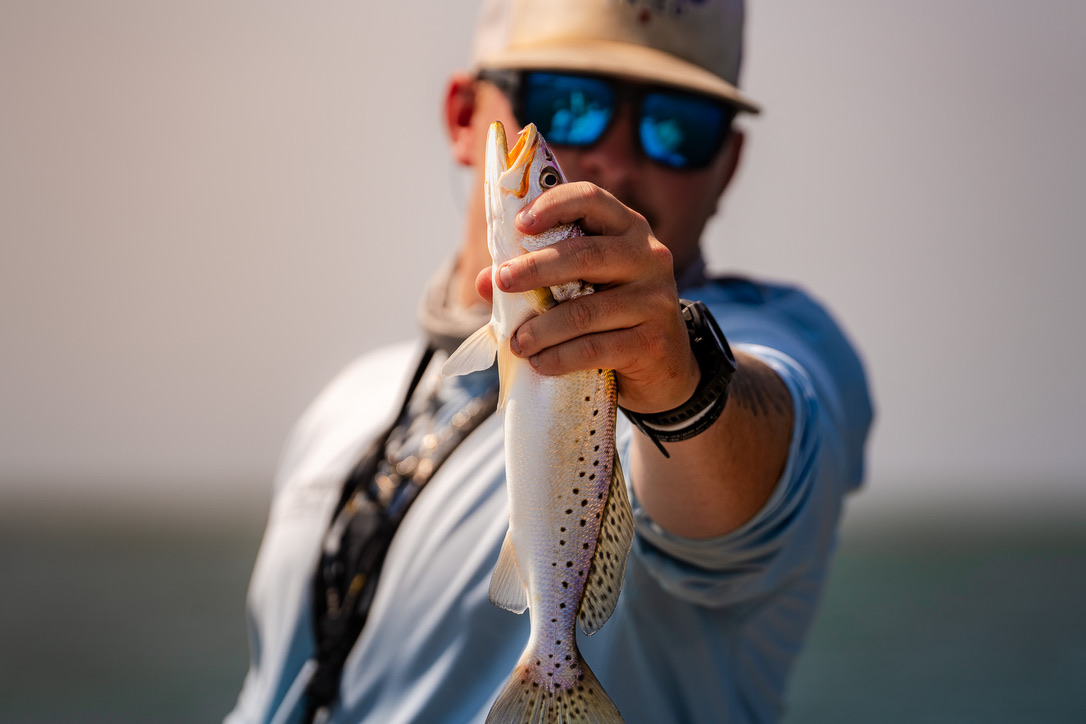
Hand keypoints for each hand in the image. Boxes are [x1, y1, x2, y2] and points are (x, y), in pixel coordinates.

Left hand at [476, 181, 699, 414]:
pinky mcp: (654, 340)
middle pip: (586, 254)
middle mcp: (649, 256)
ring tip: (517, 342)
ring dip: (542, 328)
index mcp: (628, 229)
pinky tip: (540, 363)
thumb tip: (482, 281)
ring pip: (585, 310)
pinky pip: (595, 348)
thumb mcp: (581, 288)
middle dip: (536, 269)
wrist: (664, 366)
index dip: (554, 205)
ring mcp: (656, 299)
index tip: (519, 224)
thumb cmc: (612, 316)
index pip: (592, 199)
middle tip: (502, 282)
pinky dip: (559, 357)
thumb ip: (535, 278)